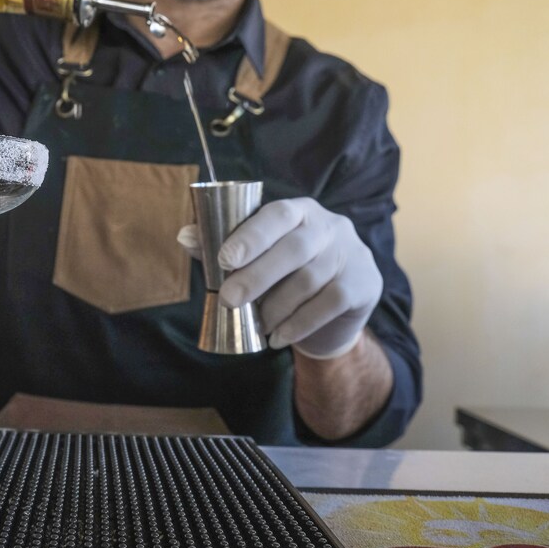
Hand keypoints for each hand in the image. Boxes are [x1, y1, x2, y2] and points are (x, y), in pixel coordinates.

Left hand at [178, 198, 382, 359]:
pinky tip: (277, 336)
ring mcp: (350, 254)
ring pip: (309, 280)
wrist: (333, 313)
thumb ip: (219, 248)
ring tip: (256, 322)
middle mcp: (329, 226)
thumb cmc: (283, 277)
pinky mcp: (364, 284)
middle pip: (293, 249)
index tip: (224, 258)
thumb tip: (184, 236)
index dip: (251, 235)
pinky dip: (299, 323)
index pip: (277, 215)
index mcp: (299, 211)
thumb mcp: (254, 260)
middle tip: (228, 299)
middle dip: (256, 276)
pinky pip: (329, 303)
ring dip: (276, 306)